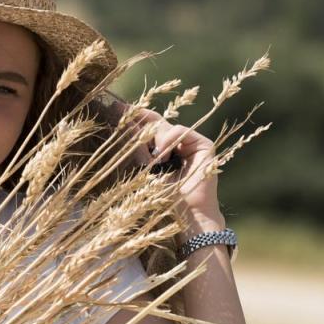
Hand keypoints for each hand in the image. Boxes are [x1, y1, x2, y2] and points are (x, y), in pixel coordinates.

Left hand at [124, 107, 224, 231]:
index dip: (137, 119)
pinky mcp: (204, 146)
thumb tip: (126, 126)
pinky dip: (169, 139)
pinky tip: (163, 152)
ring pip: (168, 127)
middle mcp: (177, 144)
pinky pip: (182, 131)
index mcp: (163, 150)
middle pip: (158, 123)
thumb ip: (140, 149)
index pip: (150, 129)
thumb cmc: (165, 197)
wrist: (187, 214)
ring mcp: (191, 144)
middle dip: (142, 118)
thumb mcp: (146, 170)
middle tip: (124, 110)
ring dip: (156, 138)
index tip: (119, 109)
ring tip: (154, 156)